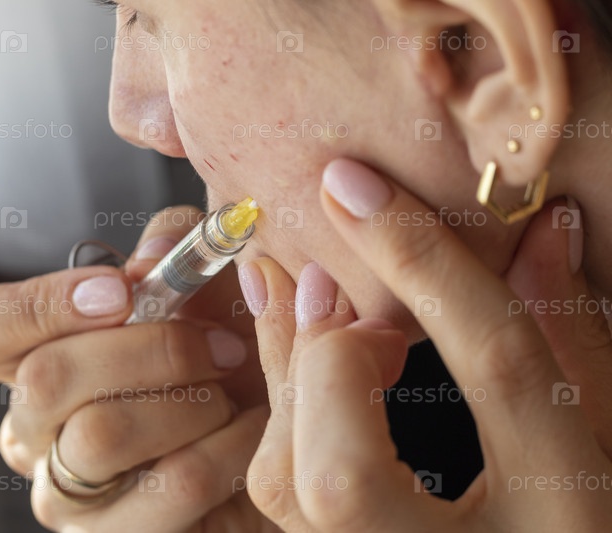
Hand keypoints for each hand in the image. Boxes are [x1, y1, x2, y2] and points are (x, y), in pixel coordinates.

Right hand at [0, 206, 271, 531]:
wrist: (276, 430)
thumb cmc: (227, 354)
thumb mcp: (204, 281)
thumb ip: (172, 245)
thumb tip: (146, 262)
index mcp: (34, 358)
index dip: (35, 303)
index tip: (122, 291)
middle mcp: (32, 430)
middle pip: (44, 377)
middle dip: (154, 349)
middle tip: (221, 345)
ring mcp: (66, 493)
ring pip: (100, 436)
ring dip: (193, 401)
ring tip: (233, 394)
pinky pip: (171, 483)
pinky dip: (228, 446)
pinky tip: (247, 432)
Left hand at [243, 158, 611, 531]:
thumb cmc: (588, 516)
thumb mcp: (610, 438)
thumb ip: (573, 338)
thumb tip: (541, 228)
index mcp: (570, 522)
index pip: (493, 365)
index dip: (422, 260)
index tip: (353, 186)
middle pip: (344, 471)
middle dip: (327, 357)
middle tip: (340, 298)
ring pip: (288, 486)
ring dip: (290, 380)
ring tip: (325, 326)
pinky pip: (276, 492)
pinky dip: (281, 417)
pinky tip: (307, 374)